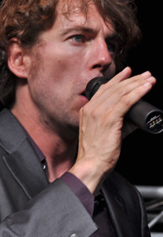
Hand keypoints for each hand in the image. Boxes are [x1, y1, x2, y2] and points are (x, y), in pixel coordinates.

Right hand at [72, 67, 155, 191]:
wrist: (90, 164)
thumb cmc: (96, 153)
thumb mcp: (104, 133)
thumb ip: (120, 123)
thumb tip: (134, 118)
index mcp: (87, 110)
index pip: (104, 89)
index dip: (117, 79)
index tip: (128, 72)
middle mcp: (91, 109)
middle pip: (114, 88)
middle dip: (132, 79)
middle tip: (145, 75)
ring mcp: (99, 113)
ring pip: (121, 92)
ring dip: (137, 84)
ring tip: (149, 80)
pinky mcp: (109, 119)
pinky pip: (125, 102)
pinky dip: (137, 93)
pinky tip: (146, 88)